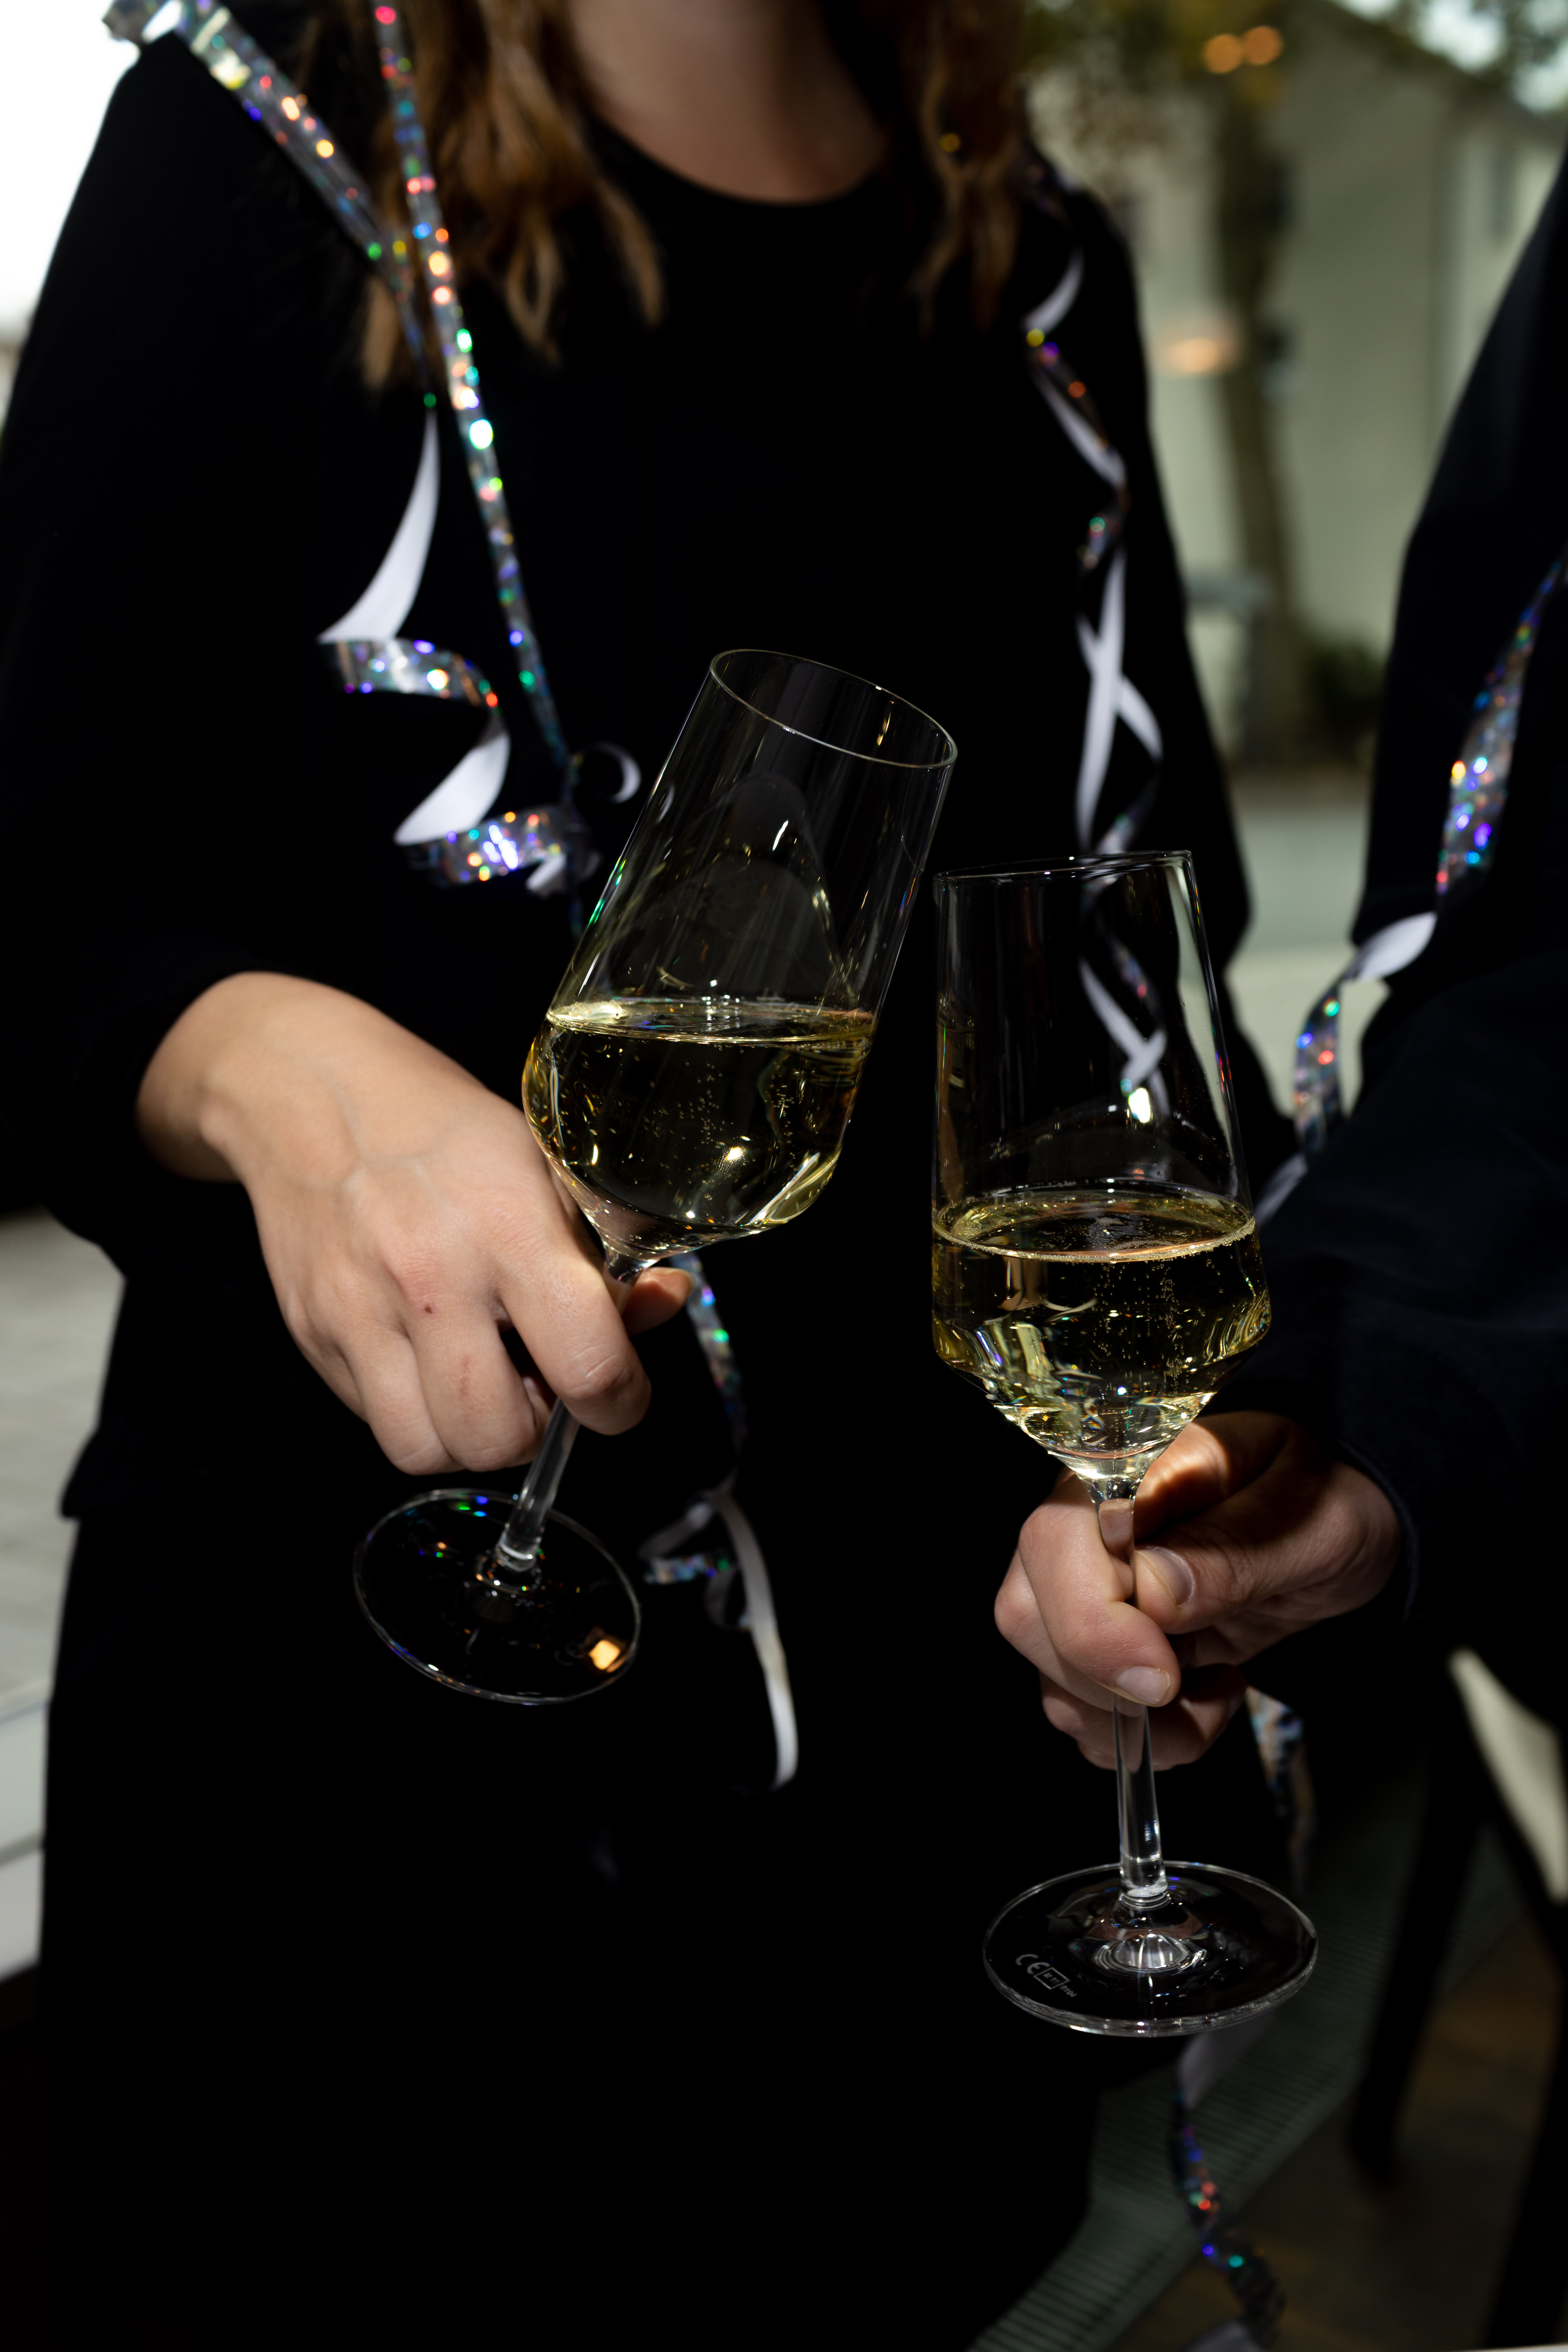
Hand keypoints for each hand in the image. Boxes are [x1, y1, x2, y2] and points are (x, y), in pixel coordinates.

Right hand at [137, 973, 689, 1473]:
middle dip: (535, 1429)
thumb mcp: (546, 1163)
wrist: (312, 1093)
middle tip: (539, 1383)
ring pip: (426, 1449)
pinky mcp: (313, 1334)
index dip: (621, 1402)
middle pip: (499, 1436)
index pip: (588, 1366)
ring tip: (481, 1383)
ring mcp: (361, 1311)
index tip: (620, 1391)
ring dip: (467, 1436)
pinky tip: (428, 1360)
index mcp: (510, 1228)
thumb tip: (661, 1305)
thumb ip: (608, 1245)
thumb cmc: (445, 1129)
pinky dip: (413, 1411)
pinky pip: (375, 1420)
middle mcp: (432, 1278)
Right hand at [993, 1413, 1401, 1767]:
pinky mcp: (1104, 1645)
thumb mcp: (1315, 1518)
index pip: (1055, 1543)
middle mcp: (1085, 1528)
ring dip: (1132, 1725)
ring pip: (1049, 1677)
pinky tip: (1200, 1704)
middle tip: (1190, 1690)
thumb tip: (1155, 1588)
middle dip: (1107, 1685)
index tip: (1165, 1677)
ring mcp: (1085, 1589)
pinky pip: (1081, 1713)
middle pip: (1028, 1615)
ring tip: (1215, 1696)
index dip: (1094, 1625)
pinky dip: (1140, 1740)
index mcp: (1125, 1471)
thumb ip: (1239, 1548)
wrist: (1333, 1528)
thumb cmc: (1324, 1502)